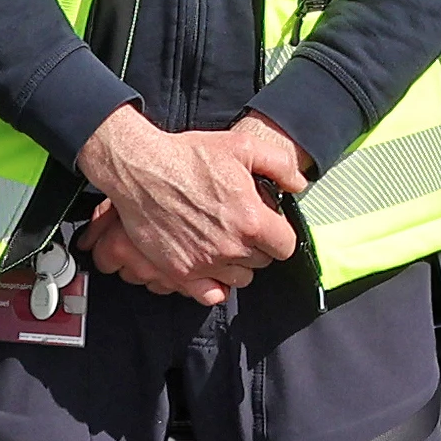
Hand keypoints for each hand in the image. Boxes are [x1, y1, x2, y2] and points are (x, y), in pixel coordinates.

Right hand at [74, 108, 299, 304]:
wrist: (141, 169)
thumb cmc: (188, 156)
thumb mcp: (242, 146)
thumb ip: (279, 166)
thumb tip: (299, 184)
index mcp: (252, 219)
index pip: (285, 246)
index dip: (279, 235)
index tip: (269, 226)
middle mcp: (231, 246)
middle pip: (262, 263)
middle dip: (257, 247)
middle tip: (241, 227)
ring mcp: (205, 262)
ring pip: (239, 279)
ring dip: (236, 265)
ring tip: (224, 242)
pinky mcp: (180, 271)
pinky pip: (210, 294)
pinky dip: (214, 284)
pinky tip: (211, 265)